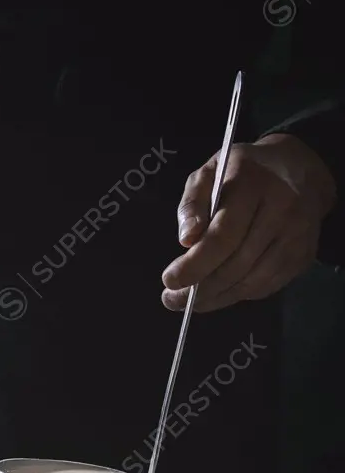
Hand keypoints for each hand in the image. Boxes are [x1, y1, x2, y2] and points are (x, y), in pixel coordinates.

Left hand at [162, 133, 336, 311]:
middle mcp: (281, 211)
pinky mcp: (303, 256)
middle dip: (199, 288)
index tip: (169, 280)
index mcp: (253, 185)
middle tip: (172, 299)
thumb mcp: (210, 172)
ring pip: (251, 281)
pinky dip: (238, 295)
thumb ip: (192, 203)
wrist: (301, 170)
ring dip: (216, 298)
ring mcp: (296, 236)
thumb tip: (186, 240)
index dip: (194, 264)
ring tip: (190, 302)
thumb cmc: (244, 172)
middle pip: (235, 265)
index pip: (222, 235)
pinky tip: (219, 294)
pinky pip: (266, 286)